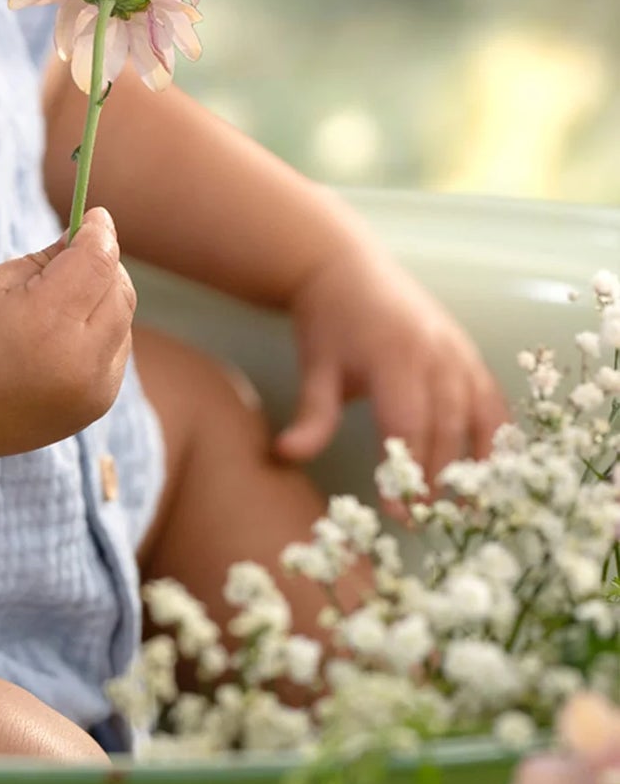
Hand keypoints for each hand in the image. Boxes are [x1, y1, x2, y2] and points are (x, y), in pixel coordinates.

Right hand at [0, 205, 136, 469]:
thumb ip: (46, 258)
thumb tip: (86, 238)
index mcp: (47, 320)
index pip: (98, 262)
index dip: (99, 231)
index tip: (94, 216)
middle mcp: (80, 360)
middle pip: (120, 291)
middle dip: (104, 264)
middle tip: (76, 252)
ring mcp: (93, 390)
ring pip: (124, 323)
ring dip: (104, 300)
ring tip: (62, 300)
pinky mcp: (95, 408)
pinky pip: (115, 354)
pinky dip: (101, 335)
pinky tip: (64, 336)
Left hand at [272, 241, 510, 508]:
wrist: (342, 265)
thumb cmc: (326, 321)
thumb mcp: (314, 367)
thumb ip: (311, 415)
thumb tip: (284, 455)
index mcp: (392, 357)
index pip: (405, 427)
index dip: (405, 473)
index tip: (397, 512)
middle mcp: (432, 353)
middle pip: (443, 428)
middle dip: (435, 477)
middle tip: (422, 518)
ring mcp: (456, 349)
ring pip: (474, 416)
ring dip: (471, 463)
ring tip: (462, 506)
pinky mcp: (467, 349)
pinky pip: (492, 397)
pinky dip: (497, 434)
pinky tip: (490, 468)